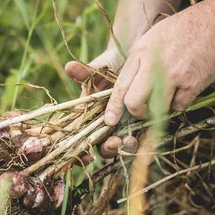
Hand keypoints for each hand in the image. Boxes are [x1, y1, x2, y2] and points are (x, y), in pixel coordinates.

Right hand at [65, 44, 138, 159]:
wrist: (136, 57)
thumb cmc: (113, 64)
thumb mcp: (100, 68)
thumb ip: (85, 71)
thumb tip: (69, 67)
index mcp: (90, 114)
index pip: (83, 138)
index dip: (83, 151)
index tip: (88, 156)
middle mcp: (104, 123)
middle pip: (102, 145)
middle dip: (108, 148)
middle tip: (115, 142)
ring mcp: (121, 124)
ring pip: (120, 145)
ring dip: (125, 147)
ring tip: (131, 140)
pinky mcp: (139, 124)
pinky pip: (139, 139)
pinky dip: (142, 143)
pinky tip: (145, 141)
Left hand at [104, 0, 214, 125]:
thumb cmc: (188, 26)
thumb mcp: (156, 35)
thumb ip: (142, 58)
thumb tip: (132, 81)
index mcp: (142, 51)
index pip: (120, 85)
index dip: (114, 106)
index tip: (110, 120)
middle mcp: (154, 66)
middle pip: (134, 103)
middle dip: (136, 113)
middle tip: (142, 112)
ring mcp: (173, 77)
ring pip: (156, 109)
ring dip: (160, 108)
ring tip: (170, 92)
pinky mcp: (191, 86)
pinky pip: (178, 106)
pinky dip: (180, 102)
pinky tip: (186, 87)